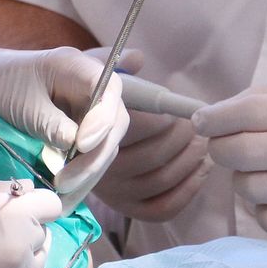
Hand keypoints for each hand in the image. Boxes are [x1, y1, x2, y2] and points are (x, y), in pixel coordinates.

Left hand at [0, 40, 128, 211]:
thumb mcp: (21, 103)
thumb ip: (51, 123)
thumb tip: (76, 148)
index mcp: (77, 68)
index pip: (110, 90)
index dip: (103, 118)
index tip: (82, 145)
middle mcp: (90, 90)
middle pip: (114, 123)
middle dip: (94, 157)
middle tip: (64, 182)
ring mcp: (87, 112)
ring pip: (104, 146)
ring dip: (87, 175)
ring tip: (60, 198)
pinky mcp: (79, 133)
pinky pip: (89, 157)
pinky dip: (79, 179)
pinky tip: (63, 198)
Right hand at [78, 48, 208, 220]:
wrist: (63, 127)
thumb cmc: (85, 92)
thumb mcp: (92, 69)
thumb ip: (113, 62)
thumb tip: (137, 59)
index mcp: (91, 130)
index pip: (135, 127)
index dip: (167, 119)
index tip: (185, 111)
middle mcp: (99, 166)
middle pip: (155, 155)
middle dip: (184, 136)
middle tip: (195, 123)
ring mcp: (111, 191)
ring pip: (162, 180)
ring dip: (192, 159)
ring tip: (202, 140)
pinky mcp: (124, 207)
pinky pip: (162, 208)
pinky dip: (188, 191)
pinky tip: (202, 169)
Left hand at [195, 84, 266, 241]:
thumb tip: (214, 112)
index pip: (247, 111)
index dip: (215, 118)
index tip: (201, 122)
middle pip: (240, 152)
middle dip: (221, 150)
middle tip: (224, 150)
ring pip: (251, 189)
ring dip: (245, 181)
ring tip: (266, 173)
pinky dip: (266, 211)